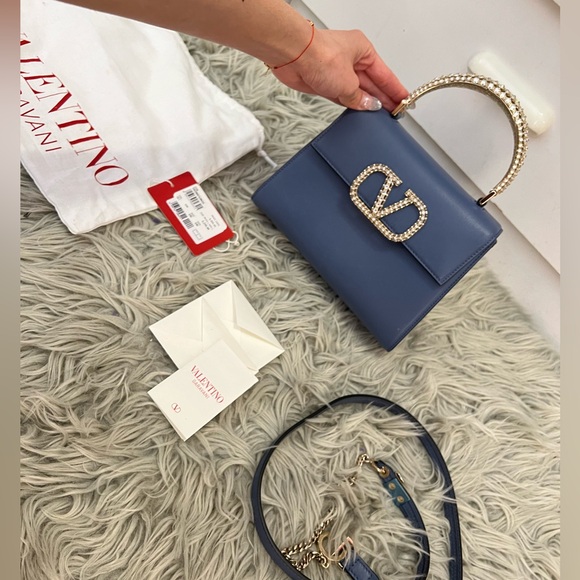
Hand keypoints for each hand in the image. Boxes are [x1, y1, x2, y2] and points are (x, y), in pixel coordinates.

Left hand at [272, 28, 407, 111]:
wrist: (293, 56)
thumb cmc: (320, 55)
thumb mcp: (348, 82)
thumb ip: (360, 98)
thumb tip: (370, 105)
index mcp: (363, 51)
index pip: (385, 74)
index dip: (396, 90)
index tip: (406, 101)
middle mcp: (352, 59)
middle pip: (373, 83)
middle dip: (383, 98)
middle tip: (395, 113)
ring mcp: (338, 71)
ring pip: (357, 90)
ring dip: (367, 103)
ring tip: (380, 116)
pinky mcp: (325, 81)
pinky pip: (343, 95)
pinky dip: (351, 104)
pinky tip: (360, 112)